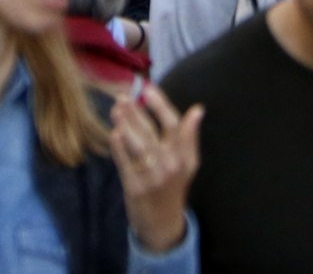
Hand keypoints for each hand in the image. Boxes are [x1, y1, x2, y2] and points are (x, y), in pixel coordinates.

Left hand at [110, 85, 202, 253]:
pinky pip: (125, 163)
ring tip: (116, 109)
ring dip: (126, 125)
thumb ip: (189, 136)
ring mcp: (152, 178)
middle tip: (122, 96)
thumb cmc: (173, 186)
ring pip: (137, 145)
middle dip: (136, 112)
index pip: (173, 125)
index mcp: (184, 157)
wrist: (162, 223)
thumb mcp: (188, 163)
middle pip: (151, 132)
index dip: (160, 105)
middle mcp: (170, 166)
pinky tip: (114, 133)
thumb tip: (198, 109)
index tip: (148, 88)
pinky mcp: (135, 188)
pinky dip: (119, 147)